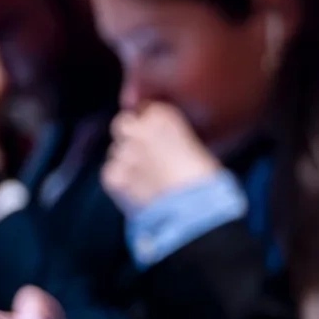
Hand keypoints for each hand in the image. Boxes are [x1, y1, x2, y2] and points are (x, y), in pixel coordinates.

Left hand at [100, 102, 219, 210]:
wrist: (195, 211)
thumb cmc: (207, 181)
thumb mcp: (199, 148)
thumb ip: (178, 137)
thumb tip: (174, 142)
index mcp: (163, 117)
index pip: (147, 107)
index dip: (151, 120)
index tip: (159, 132)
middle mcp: (138, 130)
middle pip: (123, 123)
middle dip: (131, 133)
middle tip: (146, 151)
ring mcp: (122, 153)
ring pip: (116, 150)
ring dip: (127, 159)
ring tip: (147, 177)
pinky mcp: (112, 176)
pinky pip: (111, 173)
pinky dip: (122, 180)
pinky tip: (139, 190)